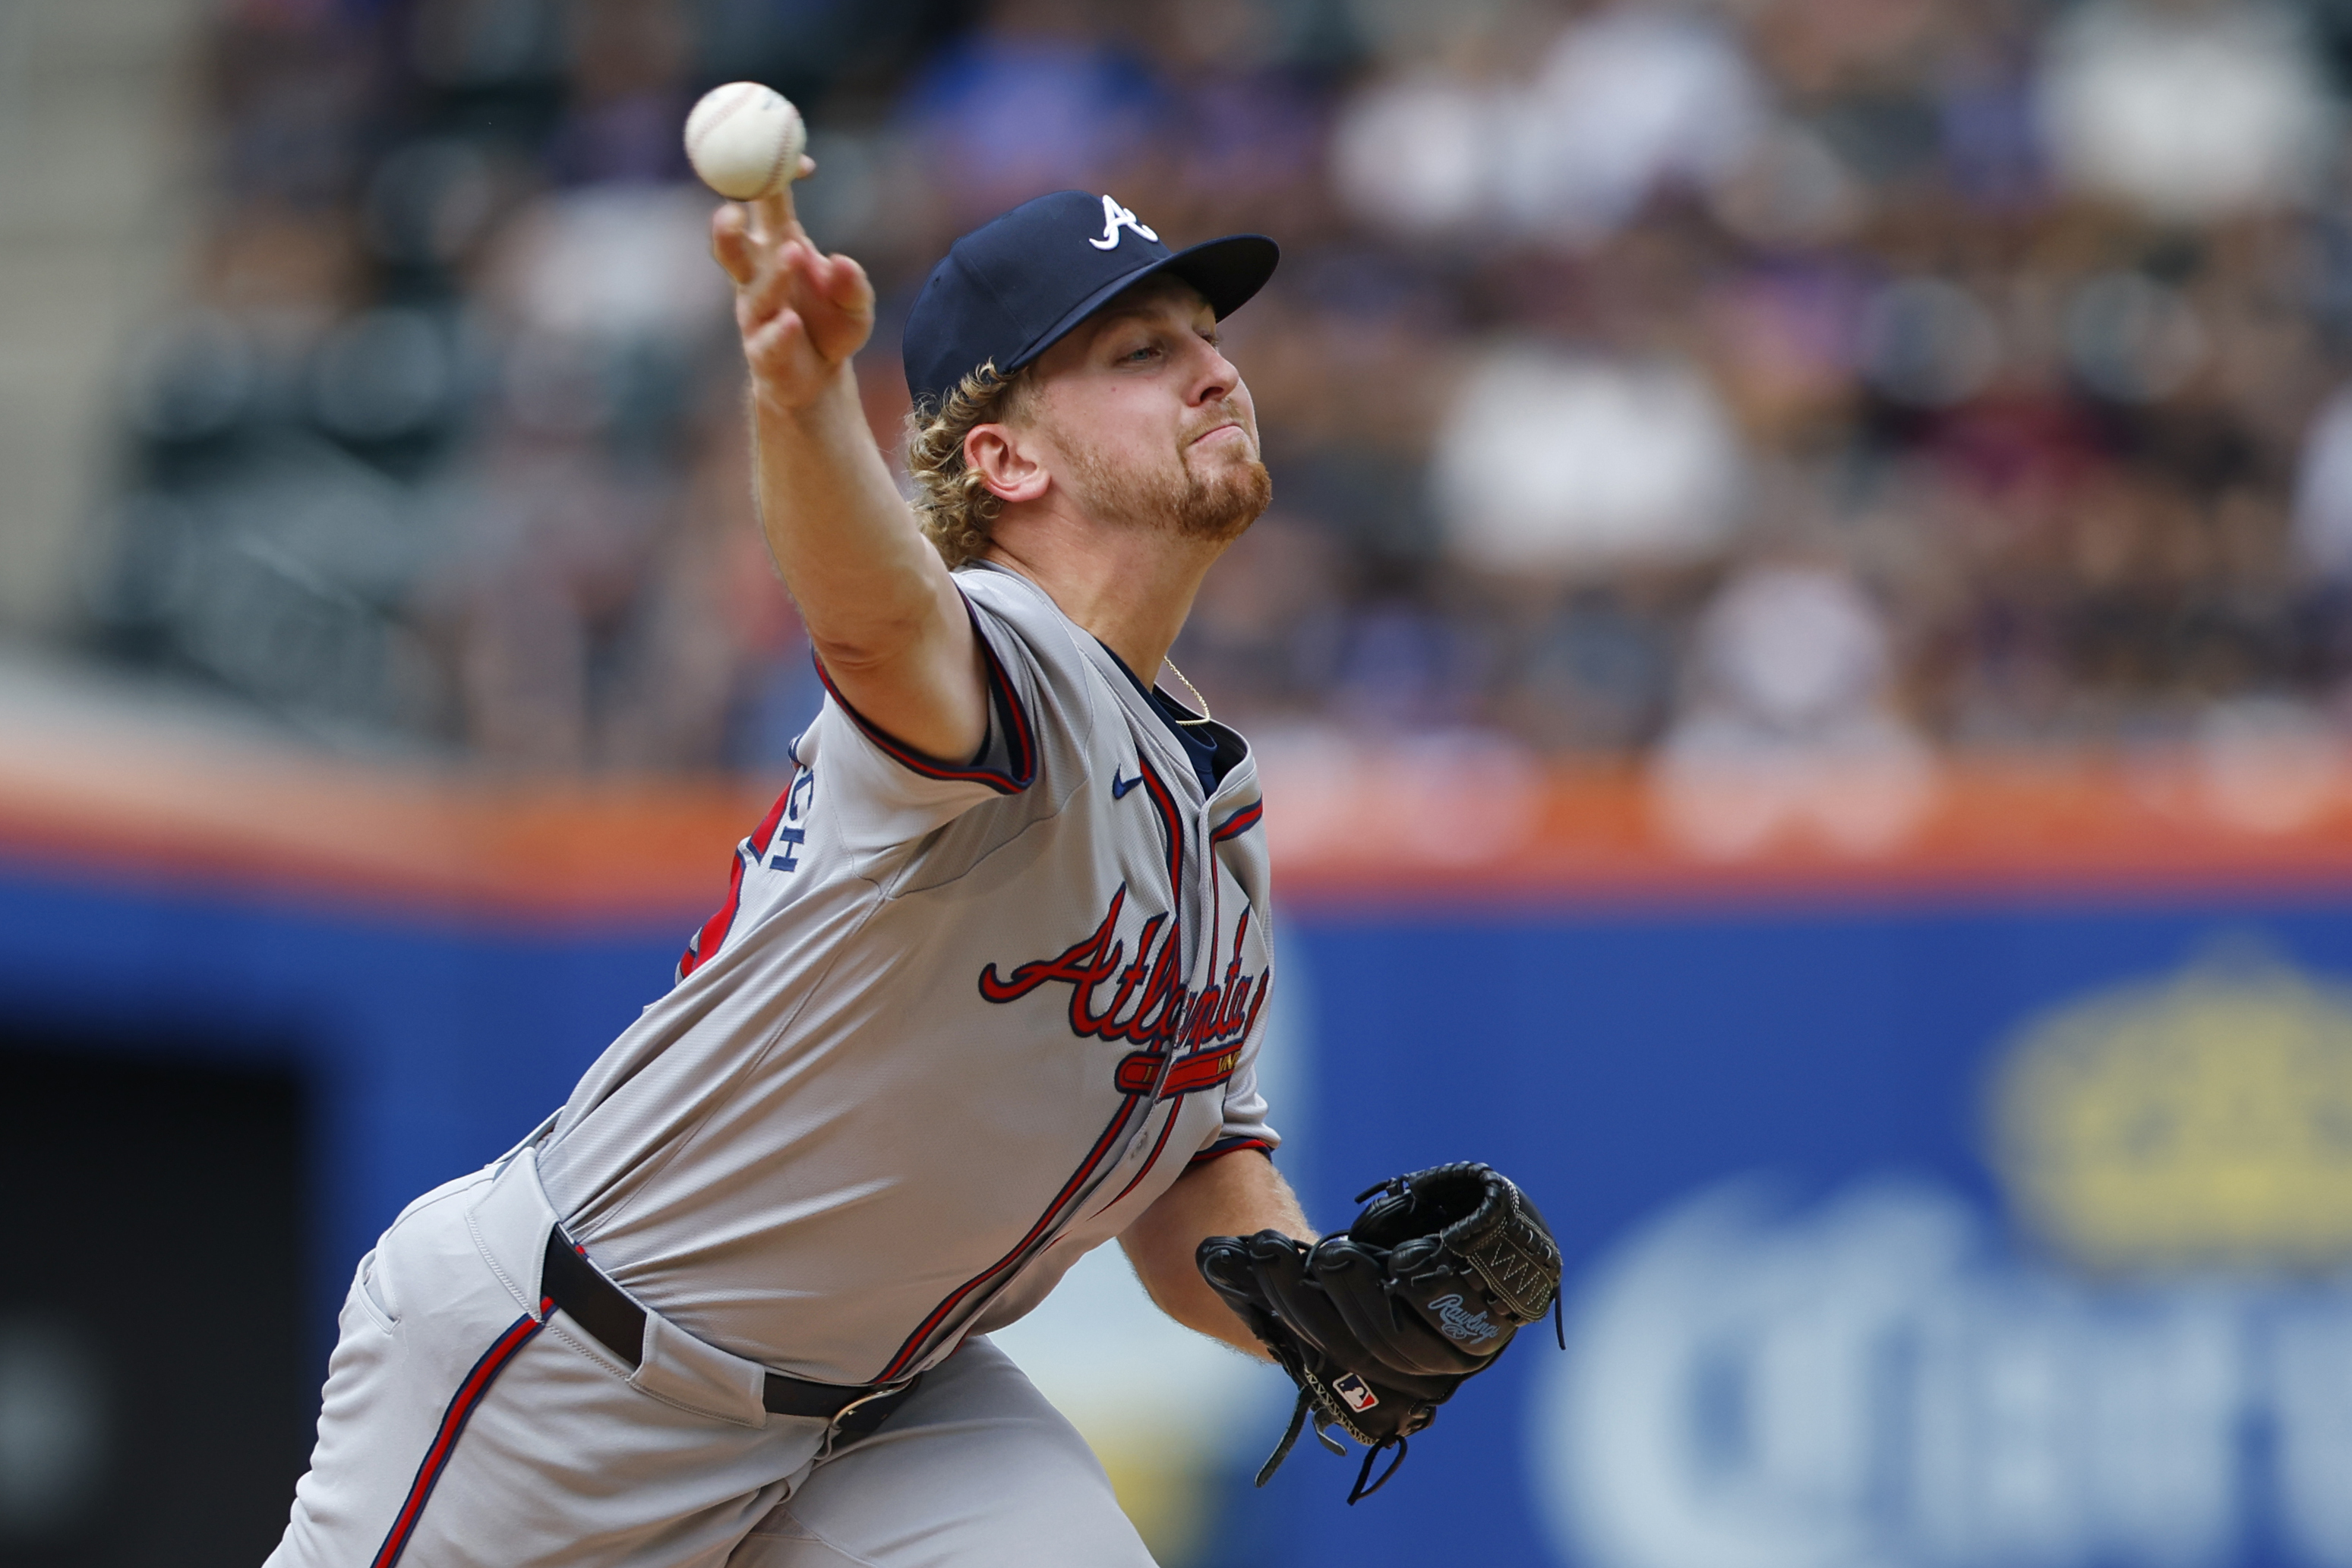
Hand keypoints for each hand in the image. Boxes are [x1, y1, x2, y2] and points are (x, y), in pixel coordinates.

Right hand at [709, 162, 874, 415]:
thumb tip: (841, 263)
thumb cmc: (831, 327)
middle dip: (727, 227)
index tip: (804, 164)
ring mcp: (756, 314)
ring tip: (796, 254)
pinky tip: (790, 322)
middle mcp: (757, 277)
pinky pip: (767, 339)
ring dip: (775, 273)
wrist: (819, 382)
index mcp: (778, 248)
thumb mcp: (857, 305)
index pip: (767, 202)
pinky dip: (779, 331)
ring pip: (754, 290)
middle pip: (732, 245)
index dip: (775, 178)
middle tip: (733, 211)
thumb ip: (854, 284)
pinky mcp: (763, 352)